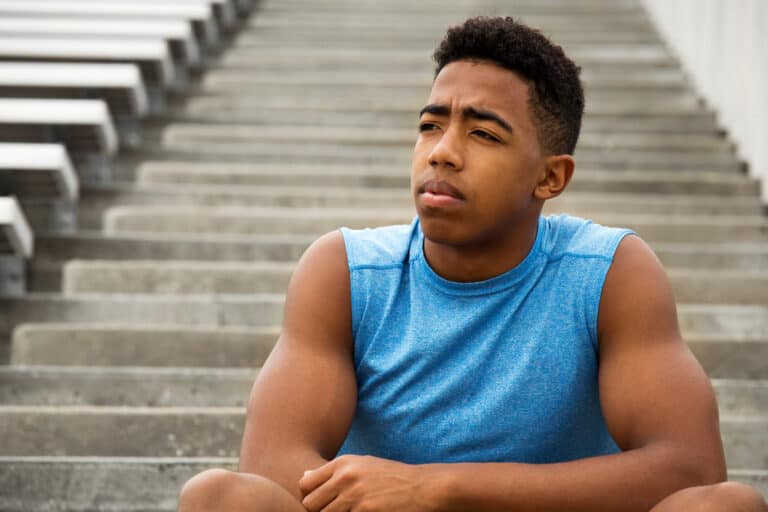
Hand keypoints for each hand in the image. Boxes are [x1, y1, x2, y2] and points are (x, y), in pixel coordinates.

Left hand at [298, 454, 440, 511]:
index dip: (310, 497)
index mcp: (343, 463)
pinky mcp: (365, 511)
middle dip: (318, 511)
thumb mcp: (363, 465)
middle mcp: (345, 477)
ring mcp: (355, 496)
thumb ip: (334, 472)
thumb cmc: (391, 478)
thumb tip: (304, 478)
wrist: (422, 488)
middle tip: (336, 511)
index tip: (323, 502)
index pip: (305, 484)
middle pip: (310, 504)